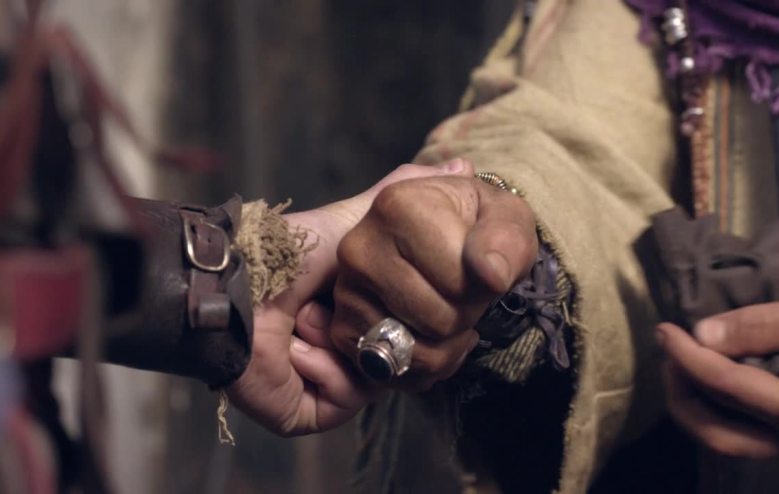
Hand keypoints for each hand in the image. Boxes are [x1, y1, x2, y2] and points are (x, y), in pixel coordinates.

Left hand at [227, 160, 468, 435]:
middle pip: (400, 354)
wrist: (238, 284)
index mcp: (362, 312)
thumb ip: (405, 191)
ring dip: (341, 342)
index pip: (414, 322)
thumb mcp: (357, 218)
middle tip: (342, 301)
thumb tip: (463, 165)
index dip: (417, 309)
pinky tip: (294, 346)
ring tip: (305, 317)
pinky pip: (345, 399)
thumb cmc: (289, 251)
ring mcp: (326, 382)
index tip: (415, 288)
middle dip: (375, 323)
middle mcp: (348, 349)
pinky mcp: (306, 411)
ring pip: (376, 378)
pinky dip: (323, 369)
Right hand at [331, 163, 537, 390]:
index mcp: (398, 206)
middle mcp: (360, 247)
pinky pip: (395, 371)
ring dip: (447, 344)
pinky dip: (423, 365)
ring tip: (451, 312)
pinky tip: (430, 334)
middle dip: (465, 315)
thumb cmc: (475, 228)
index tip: (480, 267)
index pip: (459, 280)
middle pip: (438, 320)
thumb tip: (491, 274)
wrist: (440, 237)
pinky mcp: (342, 328)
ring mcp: (346, 290)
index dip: (485, 286)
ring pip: (417, 352)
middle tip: (463, 291)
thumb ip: (507, 240)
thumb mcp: (507, 218)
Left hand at [658, 298, 778, 457]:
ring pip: (729, 442)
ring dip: (696, 407)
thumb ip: (767, 326)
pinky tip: (710, 379)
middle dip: (681, 395)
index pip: (726, 387)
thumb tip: (704, 334)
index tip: (664, 331)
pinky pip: (746, 436)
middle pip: (717, 434)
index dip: (687, 356)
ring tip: (682, 366)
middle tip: (669, 356)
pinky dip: (717, 411)